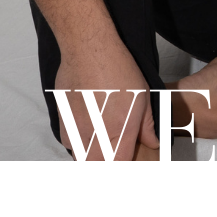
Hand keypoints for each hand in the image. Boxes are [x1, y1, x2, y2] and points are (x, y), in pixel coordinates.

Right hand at [54, 41, 157, 160]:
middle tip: (113, 155)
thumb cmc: (118, 69)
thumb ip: (147, 125)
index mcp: (120, 130)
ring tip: (100, 144)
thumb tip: (153, 143)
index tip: (126, 160)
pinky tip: (87, 130)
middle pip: (96, 165)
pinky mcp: (63, 119)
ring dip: (90, 156)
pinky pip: (69, 142)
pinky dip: (77, 143)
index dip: (124, 166)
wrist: (89, 50)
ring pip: (80, 157)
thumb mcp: (143, 96)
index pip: (120, 165)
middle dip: (104, 164)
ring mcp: (77, 128)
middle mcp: (97, 133)